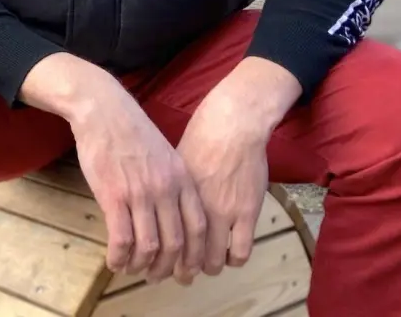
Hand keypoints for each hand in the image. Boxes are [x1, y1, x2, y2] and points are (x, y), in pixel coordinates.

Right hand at [67, 81, 207, 281]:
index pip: (198, 227)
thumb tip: (173, 213)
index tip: (186, 267)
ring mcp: (140, 194)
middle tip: (157, 277)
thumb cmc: (132, 131)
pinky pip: (121, 238)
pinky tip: (114, 262)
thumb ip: (173, 183)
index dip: (194, 253)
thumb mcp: (165, 154)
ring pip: (149, 246)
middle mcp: (166, 189)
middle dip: (168, 268)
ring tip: (133, 271)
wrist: (104, 110)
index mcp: (182, 179)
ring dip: (142, 266)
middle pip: (176, 242)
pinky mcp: (113, 196)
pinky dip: (119, 257)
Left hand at [173, 90, 273, 280]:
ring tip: (206, 265)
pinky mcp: (247, 213)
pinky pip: (240, 251)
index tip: (158, 261)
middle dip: (181, 271)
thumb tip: (153, 205)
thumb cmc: (200, 139)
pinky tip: (229, 254)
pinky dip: (233, 259)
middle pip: (184, 257)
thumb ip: (166, 189)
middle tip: (181, 274)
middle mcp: (194, 210)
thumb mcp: (172, 164)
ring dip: (208, 268)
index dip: (158, 256)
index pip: (161, 240)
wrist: (232, 126)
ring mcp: (222, 213)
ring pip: (212, 260)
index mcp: (172, 198)